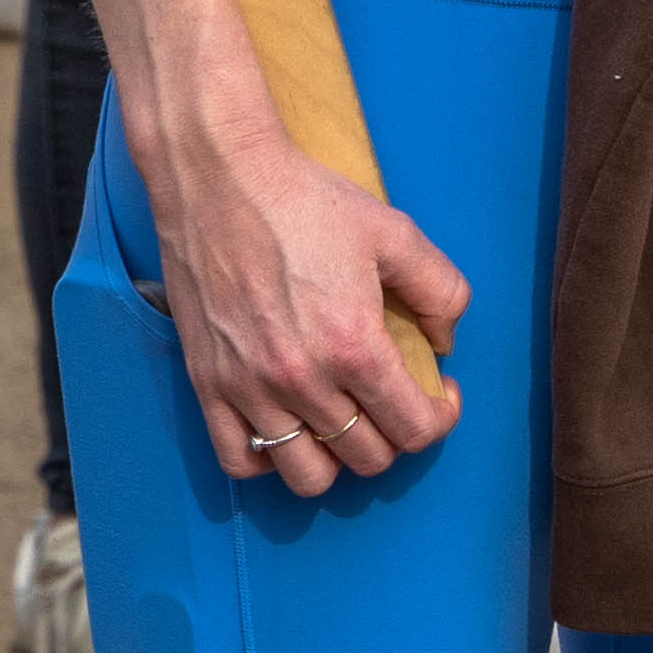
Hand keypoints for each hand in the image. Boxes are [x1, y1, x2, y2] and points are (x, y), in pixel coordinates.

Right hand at [147, 108, 467, 497]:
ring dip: (335, 457)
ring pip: (307, 476)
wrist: (218, 177)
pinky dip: (269, 458)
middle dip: (393, 434)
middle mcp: (302, 380)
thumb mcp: (395, 232)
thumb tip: (445, 341)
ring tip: (340, 421)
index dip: (439, 419)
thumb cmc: (306, 200)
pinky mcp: (207, 385)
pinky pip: (240, 461)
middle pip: (366, 457)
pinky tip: (286, 426)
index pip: (413, 430)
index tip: (439, 395)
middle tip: (391, 398)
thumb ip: (440, 289)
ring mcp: (249, 389)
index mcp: (354, 346)